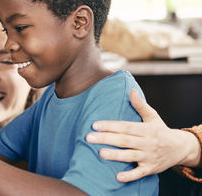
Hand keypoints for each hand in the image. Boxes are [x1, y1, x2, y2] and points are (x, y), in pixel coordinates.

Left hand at [86, 89, 200, 181]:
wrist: (179, 149)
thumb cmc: (160, 130)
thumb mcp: (153, 117)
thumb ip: (140, 105)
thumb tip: (131, 91)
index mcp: (146, 129)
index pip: (125, 127)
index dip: (110, 125)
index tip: (95, 125)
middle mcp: (148, 143)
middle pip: (124, 140)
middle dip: (106, 139)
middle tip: (88, 138)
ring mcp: (149, 157)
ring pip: (130, 156)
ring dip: (115, 155)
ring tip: (100, 153)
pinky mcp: (150, 169)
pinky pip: (139, 173)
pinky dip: (129, 176)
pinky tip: (118, 177)